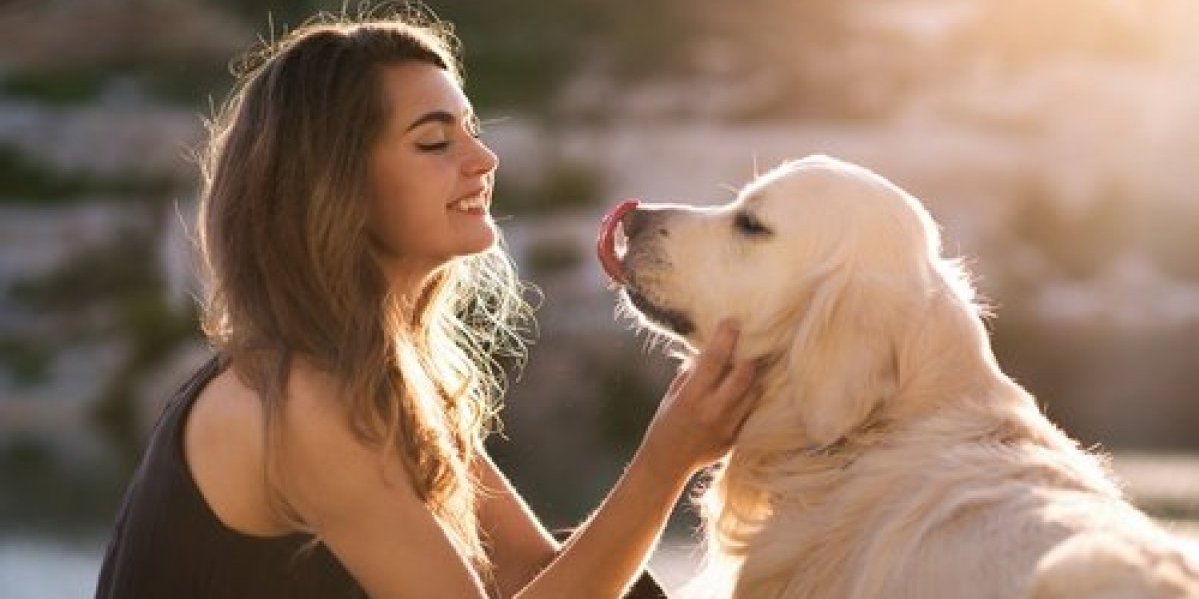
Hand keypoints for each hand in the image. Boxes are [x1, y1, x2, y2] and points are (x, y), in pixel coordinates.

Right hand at [638, 319, 757, 477]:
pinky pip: (750, 411)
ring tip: (745, 368)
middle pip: (745, 374)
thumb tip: (709, 350)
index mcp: (691, 397)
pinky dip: (748, 398)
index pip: (715, 359)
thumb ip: (692, 374)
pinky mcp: (735, 439)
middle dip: (747, 355)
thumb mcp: (673, 395)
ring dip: (751, 377)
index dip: (726, 337)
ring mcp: (727, 427)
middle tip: (745, 345)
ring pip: (753, 392)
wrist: (666, 464)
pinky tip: (742, 392)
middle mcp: (712, 411)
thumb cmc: (665, 424)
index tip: (731, 322)